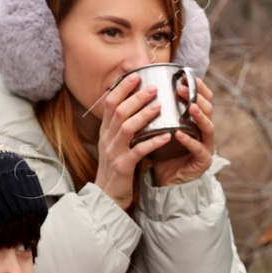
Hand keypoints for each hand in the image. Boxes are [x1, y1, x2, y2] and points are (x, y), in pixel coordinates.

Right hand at [94, 72, 177, 208]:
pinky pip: (138, 152)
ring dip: (143, 115)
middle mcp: (107, 139)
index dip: (122, 89)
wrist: (106, 196)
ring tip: (159, 106)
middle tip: (153, 87)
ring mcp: (113, 153)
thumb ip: (121, 127)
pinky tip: (166, 136)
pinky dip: (152, 142)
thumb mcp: (114, 144)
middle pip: (119, 112)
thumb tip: (134, 106)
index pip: (109, 104)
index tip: (135, 76)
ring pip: (126, 128)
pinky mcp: (123, 167)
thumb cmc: (116, 168)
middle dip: (135, 98)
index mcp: (105, 131)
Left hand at [150, 78, 215, 186]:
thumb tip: (139, 87)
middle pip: (209, 109)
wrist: (164, 179)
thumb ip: (157, 110)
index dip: (197, 86)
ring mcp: (207, 146)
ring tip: (190, 107)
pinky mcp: (203, 161)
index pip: (203, 98)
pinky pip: (198, 149)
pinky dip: (189, 141)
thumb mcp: (159, 127)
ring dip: (200, 116)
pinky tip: (178, 134)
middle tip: (182, 88)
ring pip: (209, 128)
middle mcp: (205, 131)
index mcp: (197, 120)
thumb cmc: (162, 151)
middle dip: (197, 97)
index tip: (184, 76)